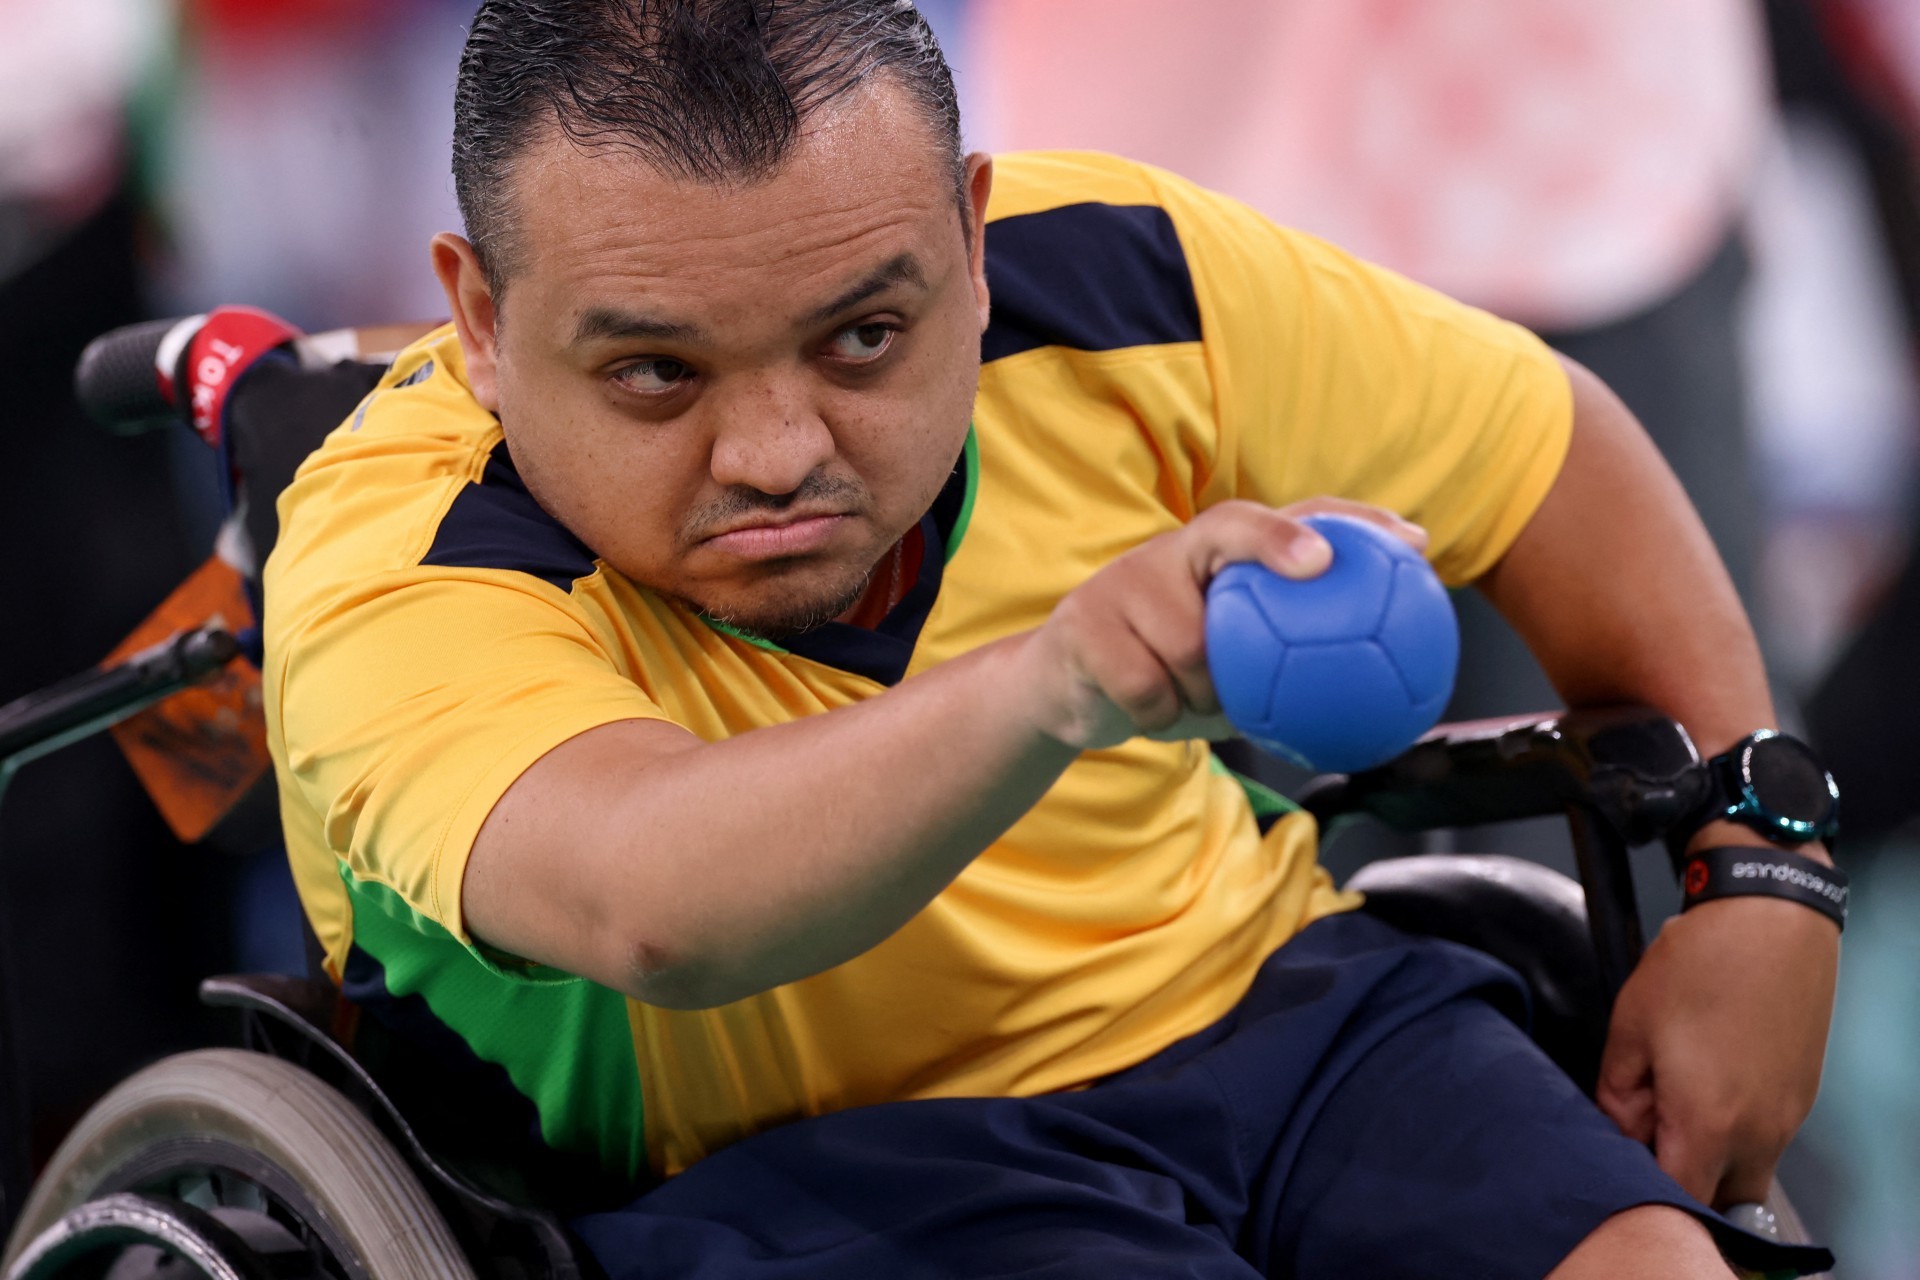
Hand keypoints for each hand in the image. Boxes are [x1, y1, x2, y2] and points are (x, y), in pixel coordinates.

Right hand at [1021, 497, 1427, 750]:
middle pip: (1227, 534)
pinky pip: (1147, 687)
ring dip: (1201, 692)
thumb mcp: (1227, 669)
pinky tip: (1149, 715)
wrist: (1061, 691)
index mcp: (1211, 555)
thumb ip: (1286, 667)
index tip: (1403, 538)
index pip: (1281, 521)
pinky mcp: (1084, 626)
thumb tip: (1381, 704)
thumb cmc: (1162, 674)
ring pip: (1192, 643)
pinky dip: (1159, 716)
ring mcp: (1122, 582)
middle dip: (1276, 540)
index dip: (1341, 519)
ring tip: (1192, 700)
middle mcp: (1169, 552)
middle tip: (1319, 565)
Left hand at [1596, 868, 1838, 1207]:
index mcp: (1709, 1124)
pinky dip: (1734, 1126)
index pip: (1676, 1195)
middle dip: (1677, 1171)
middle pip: (1715, 1193)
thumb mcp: (1630, 1027)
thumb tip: (1618, 1126)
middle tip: (1647, 1120)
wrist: (1769, 920)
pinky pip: (1765, 1137)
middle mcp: (1759, 1134)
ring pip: (1743, 1168)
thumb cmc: (1699, 966)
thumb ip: (1617, 1093)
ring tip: (1677, 1090)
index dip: (1641, 1181)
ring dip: (1707, 1149)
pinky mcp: (1801, 1096)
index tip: (1621, 1149)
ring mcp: (1788, 1118)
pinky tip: (1710, 1074)